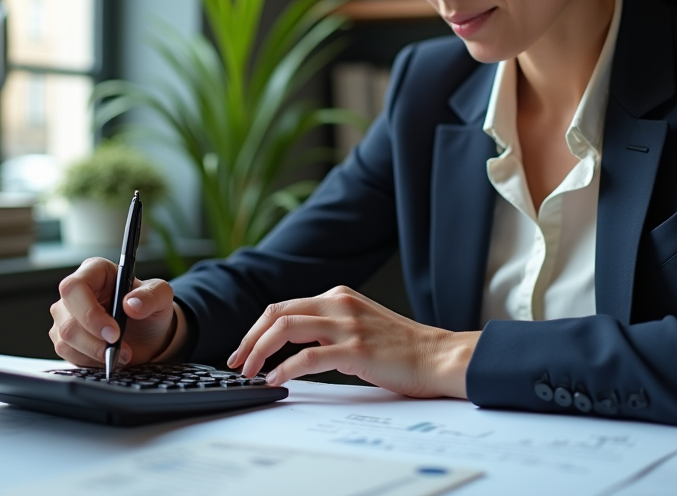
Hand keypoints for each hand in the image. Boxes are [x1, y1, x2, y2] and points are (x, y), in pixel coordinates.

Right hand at [49, 257, 184, 367]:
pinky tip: (109, 356)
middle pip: (67, 319)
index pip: (75, 287)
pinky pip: (68, 354)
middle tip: (122, 349)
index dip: (89, 312)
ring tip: (123, 353)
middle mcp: (75, 292)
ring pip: (66, 340)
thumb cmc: (149, 307)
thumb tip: (131, 304)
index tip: (113, 332)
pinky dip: (91, 361)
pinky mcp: (64, 338)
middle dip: (94, 340)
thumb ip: (151, 296)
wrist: (147, 333)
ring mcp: (66, 316)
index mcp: (95, 271)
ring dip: (96, 353)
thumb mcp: (161, 296)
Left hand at [228, 286, 478, 398]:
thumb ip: (330, 328)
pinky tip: (276, 380)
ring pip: (286, 328)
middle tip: (238, 362)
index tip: (244, 349)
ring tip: (250, 372)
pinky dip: (285, 368)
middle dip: (250, 338)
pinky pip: (308, 356)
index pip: (284, 306)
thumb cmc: (403, 350)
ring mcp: (348, 325)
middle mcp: (339, 304)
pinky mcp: (356, 349)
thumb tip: (295, 347)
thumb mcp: (360, 325)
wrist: (438, 357)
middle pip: (277, 312)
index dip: (257, 329)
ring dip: (260, 351)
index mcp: (338, 297)